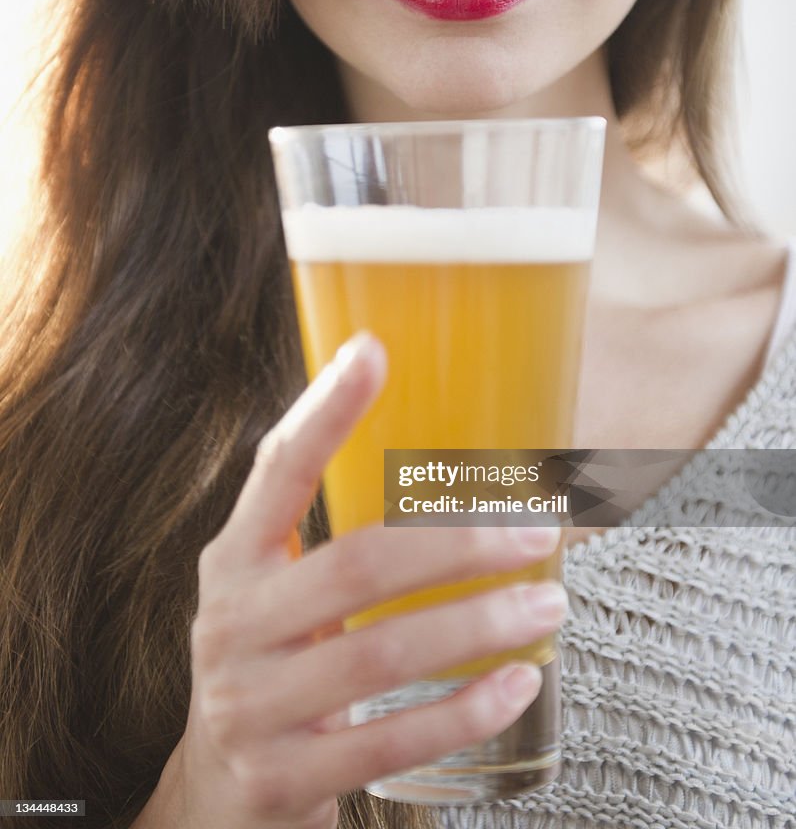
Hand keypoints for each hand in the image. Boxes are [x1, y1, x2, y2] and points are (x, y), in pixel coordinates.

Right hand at [136, 332, 565, 828]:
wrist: (215, 789)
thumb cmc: (273, 664)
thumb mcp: (277, 592)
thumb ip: (338, 543)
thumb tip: (450, 476)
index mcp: (235, 561)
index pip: (277, 471)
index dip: (323, 411)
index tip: (372, 350)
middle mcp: (234, 624)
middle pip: (356, 566)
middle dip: (457, 542)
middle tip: (538, 526)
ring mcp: (252, 706)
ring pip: (382, 652)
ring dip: (479, 622)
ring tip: (549, 599)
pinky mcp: (282, 777)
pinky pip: (389, 739)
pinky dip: (464, 710)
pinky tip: (519, 681)